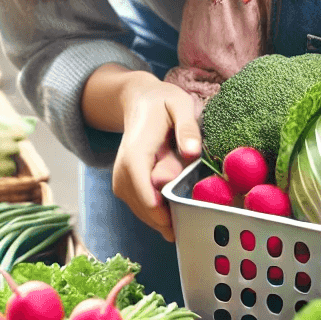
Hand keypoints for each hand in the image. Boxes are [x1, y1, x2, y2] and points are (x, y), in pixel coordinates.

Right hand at [110, 73, 201, 242]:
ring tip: (191, 209)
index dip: (166, 213)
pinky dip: (161, 213)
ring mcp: (121, 182)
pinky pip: (144, 210)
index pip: (146, 195)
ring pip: (145, 214)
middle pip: (147, 210)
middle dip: (172, 217)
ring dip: (168, 217)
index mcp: (135, 154)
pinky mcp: (125, 188)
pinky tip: (178, 205)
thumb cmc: (162, 102)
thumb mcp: (179, 104)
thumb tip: (192, 152)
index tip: (189, 217)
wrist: (139, 102)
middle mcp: (122, 172)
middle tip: (199, 215)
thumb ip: (187, 127)